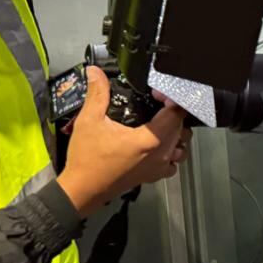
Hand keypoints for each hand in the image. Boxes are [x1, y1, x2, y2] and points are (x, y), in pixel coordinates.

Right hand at [57, 68, 191, 217]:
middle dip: (171, 111)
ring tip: (157, 121)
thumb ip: (97, 93)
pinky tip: (154, 143)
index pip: (176, 112)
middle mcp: (161, 154)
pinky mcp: (154, 175)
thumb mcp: (89, 121)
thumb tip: (95, 72)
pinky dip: (170, 150)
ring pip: (181, 144)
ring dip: (174, 130)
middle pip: (181, 126)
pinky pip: (173, 160)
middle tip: (154, 103)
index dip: (169, 98)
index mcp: (150, 140)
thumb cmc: (86, 159)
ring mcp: (159, 167)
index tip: (155, 94)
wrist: (81, 190)